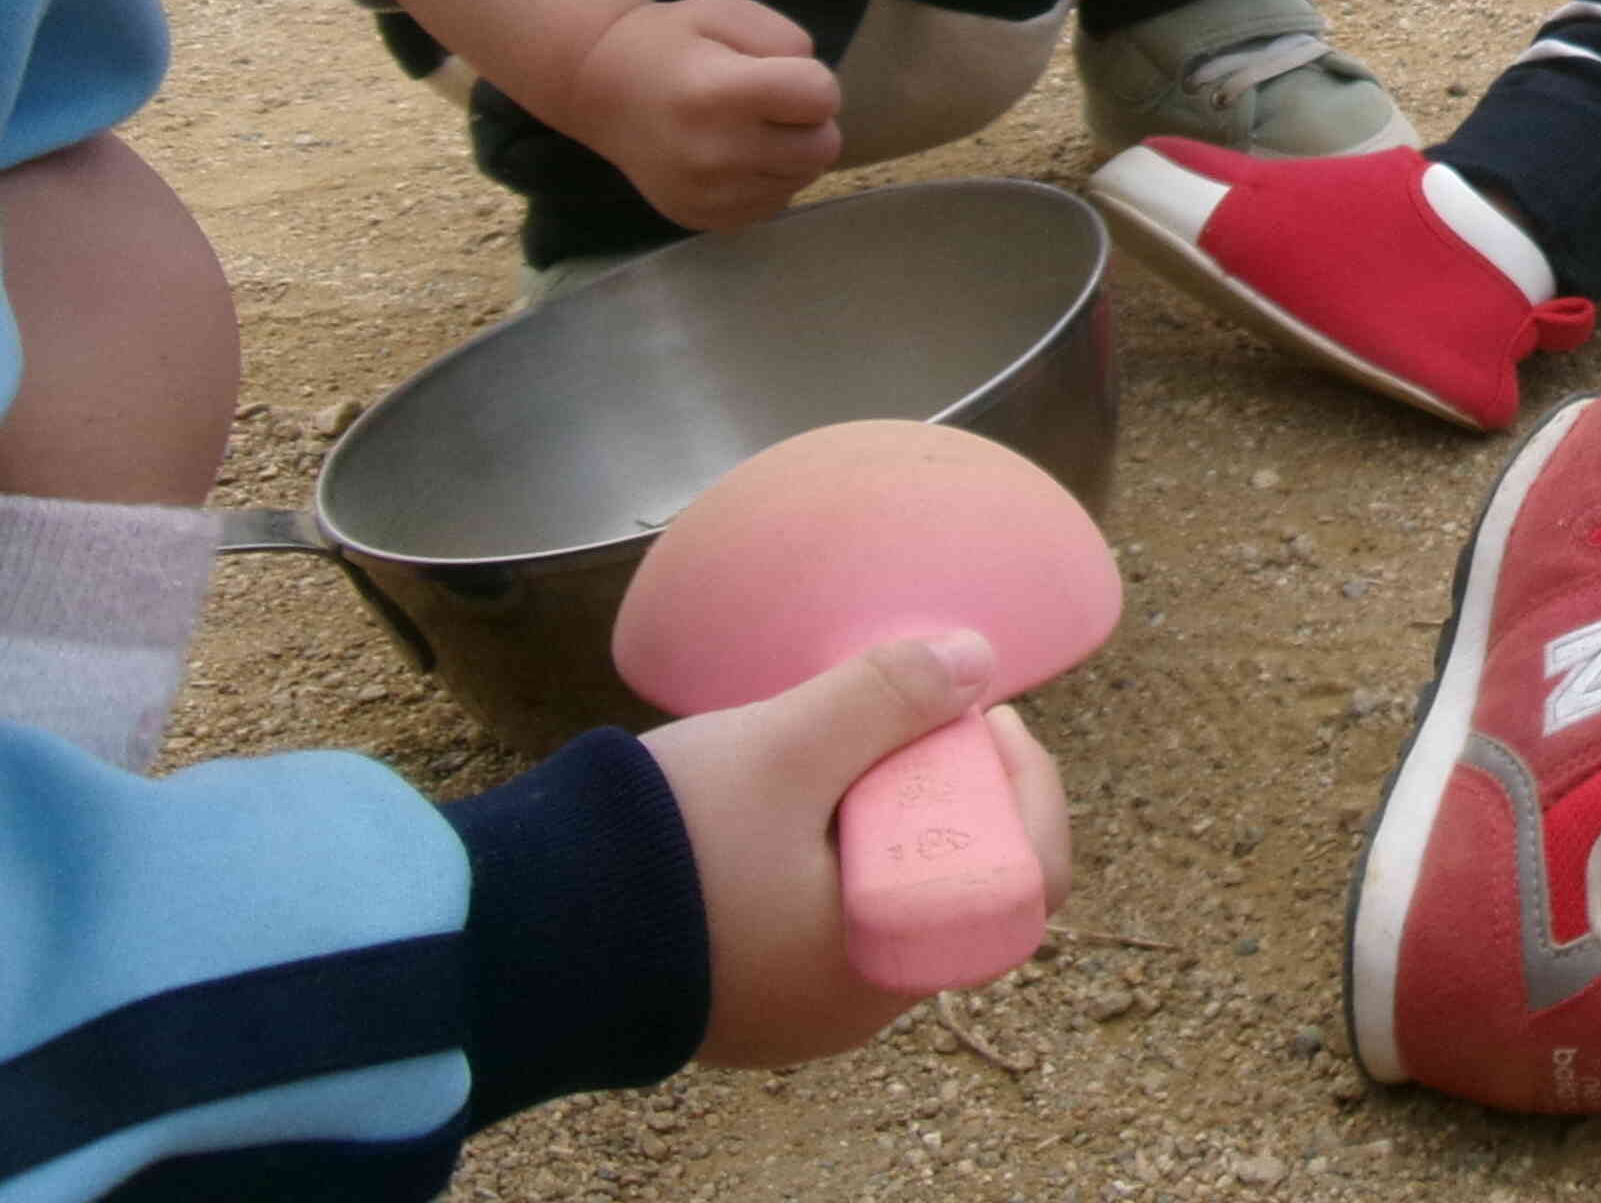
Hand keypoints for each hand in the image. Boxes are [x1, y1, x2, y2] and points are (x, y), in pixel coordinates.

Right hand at [566, 0, 840, 232]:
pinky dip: (767, 179)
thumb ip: (785, 40)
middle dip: (809, 121)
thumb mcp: (726, 11)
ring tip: (747, 128)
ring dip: (791, 152)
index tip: (779, 73)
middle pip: (823, 146)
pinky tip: (733, 155)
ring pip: (804, 178)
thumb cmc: (671, 42)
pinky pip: (775, 202)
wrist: (602, 89)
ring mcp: (709, 195)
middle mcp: (714, 154)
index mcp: (719, 94)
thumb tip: (820, 92)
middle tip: (769, 104)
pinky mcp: (705, 219)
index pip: (821, 97)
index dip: (812, 79)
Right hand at [644, 632, 1070, 1068]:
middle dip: (944, 788)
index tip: (983, 715)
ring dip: (878, 815)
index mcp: (888, 963)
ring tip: (834, 740)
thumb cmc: (656, 851)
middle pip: (954, 881)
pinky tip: (781, 793)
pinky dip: (823, 849)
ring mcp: (790, 1006)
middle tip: (906, 712)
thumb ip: (886, 698)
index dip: (1024, 786)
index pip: (1024, 882)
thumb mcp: (782, 750)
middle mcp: (851, 1006)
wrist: (509, 936)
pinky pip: (817, 914)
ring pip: (881, 895)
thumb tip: (978, 661)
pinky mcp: (736, 992)